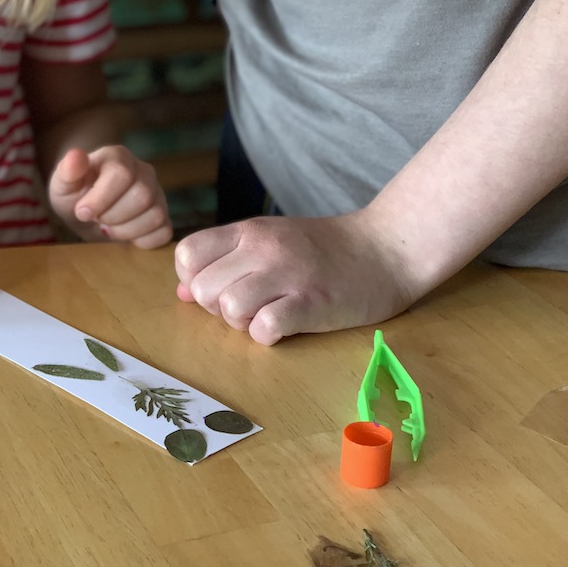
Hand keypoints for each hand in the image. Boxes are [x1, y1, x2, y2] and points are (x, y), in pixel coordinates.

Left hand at [49, 146, 172, 248]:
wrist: (87, 213)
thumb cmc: (74, 196)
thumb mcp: (62, 185)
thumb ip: (67, 171)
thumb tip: (75, 157)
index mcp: (118, 157)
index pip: (122, 174)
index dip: (100, 199)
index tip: (82, 212)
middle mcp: (144, 172)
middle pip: (142, 196)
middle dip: (112, 216)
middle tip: (97, 219)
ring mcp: (157, 194)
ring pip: (155, 215)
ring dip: (125, 231)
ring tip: (109, 227)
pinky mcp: (163, 216)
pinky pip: (163, 232)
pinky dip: (142, 241)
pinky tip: (125, 235)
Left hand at [174, 212, 414, 344]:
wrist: (387, 249)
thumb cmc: (323, 250)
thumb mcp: (268, 243)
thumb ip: (224, 261)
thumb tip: (180, 293)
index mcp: (248, 230)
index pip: (187, 254)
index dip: (193, 280)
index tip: (219, 288)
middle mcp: (263, 247)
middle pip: (203, 288)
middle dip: (216, 308)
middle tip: (247, 306)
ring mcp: (288, 273)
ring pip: (229, 307)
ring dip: (241, 323)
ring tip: (266, 316)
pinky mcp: (312, 303)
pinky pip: (264, 328)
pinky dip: (267, 335)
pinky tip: (285, 326)